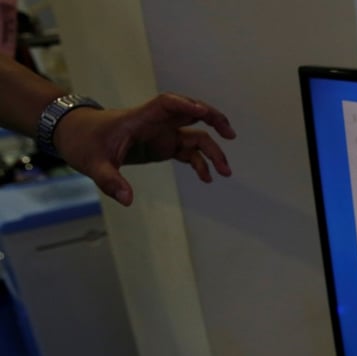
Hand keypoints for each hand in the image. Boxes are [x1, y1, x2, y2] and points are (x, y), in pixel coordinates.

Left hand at [54, 93, 235, 205]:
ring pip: (195, 135)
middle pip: (191, 113)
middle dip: (213, 119)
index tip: (203, 111)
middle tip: (230, 135)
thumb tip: (127, 200)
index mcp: (140, 119)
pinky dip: (200, 163)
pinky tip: (207, 178)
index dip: (186, 105)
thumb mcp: (93, 164)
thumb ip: (111, 181)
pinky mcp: (163, 146)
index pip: (166, 104)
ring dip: (212, 150)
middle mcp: (156, 124)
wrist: (77, 136)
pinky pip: (188, 152)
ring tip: (225, 172)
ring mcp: (162, 134)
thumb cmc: (83, 143)